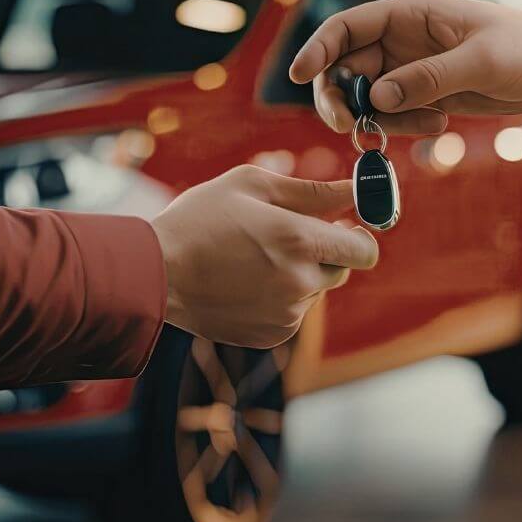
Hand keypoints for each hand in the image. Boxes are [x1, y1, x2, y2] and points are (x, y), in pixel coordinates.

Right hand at [151, 165, 378, 348]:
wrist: (155, 273)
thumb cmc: (200, 219)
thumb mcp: (253, 186)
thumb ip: (312, 190)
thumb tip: (355, 190)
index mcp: (299, 241)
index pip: (365, 250)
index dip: (360, 236)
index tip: (345, 225)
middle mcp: (300, 283)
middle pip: (343, 270)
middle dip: (326, 251)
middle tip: (291, 234)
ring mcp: (287, 315)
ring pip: (316, 290)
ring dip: (300, 273)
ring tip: (255, 256)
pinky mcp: (272, 336)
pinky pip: (294, 312)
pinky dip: (281, 297)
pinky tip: (246, 281)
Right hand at [289, 0, 521, 143]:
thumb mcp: (482, 62)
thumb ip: (428, 78)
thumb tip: (378, 98)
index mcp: (410, 14)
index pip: (347, 27)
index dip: (317, 49)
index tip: (297, 76)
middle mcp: (401, 40)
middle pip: (344, 67)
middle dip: (342, 98)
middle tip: (353, 128)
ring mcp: (409, 69)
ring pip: (365, 97)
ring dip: (380, 119)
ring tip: (429, 127)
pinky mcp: (421, 95)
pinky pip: (391, 115)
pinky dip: (401, 127)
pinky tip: (439, 128)